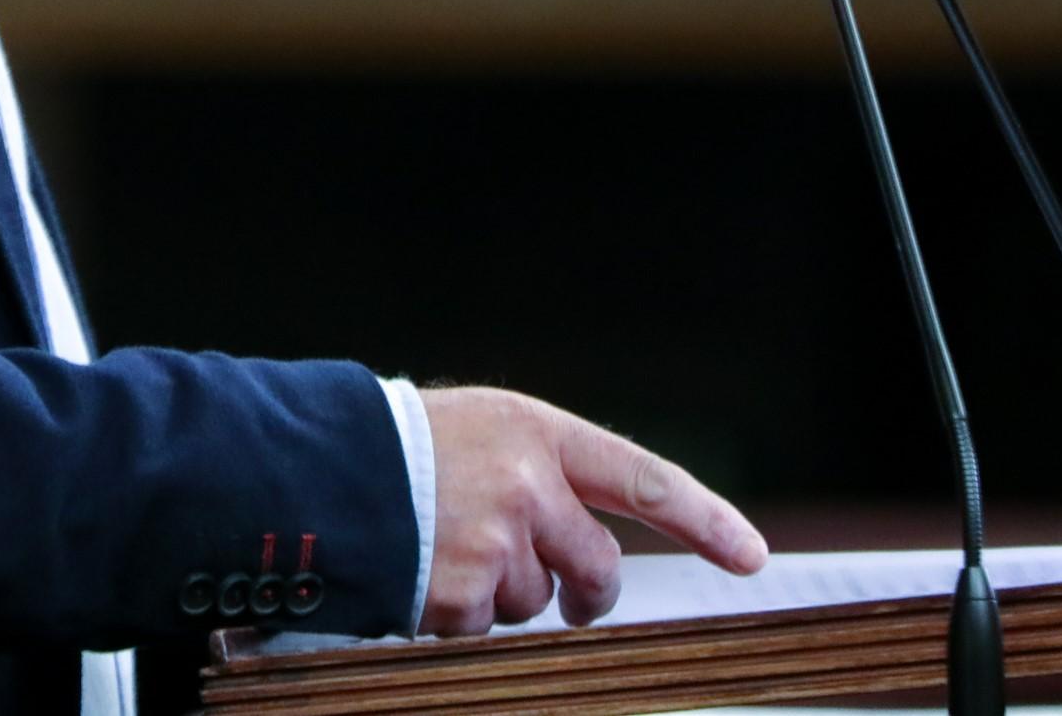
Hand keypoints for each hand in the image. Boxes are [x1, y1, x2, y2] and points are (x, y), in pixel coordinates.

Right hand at [419, 386, 766, 636]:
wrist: (312, 469)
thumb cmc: (398, 450)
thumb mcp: (478, 432)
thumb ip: (538, 476)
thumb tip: (587, 551)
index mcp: (536, 432)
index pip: (643, 478)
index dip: (703, 519)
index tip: (748, 555)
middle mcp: (527, 484)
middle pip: (597, 564)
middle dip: (586, 591)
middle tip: (571, 597)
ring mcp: (497, 541)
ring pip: (535, 601)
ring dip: (501, 595)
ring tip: (445, 553)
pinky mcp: (463, 592)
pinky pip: (484, 628)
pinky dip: (456, 616)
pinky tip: (422, 577)